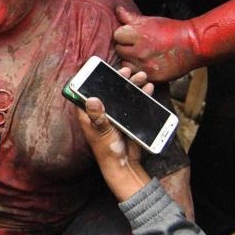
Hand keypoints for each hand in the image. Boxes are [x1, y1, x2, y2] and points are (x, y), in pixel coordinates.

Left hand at [75, 67, 152, 201]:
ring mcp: (114, 114)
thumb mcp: (102, 132)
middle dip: (118, 79)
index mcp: (88, 113)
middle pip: (108, 89)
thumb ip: (98, 117)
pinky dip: (140, 95)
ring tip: (141, 77)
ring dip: (131, 85)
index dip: (92, 78)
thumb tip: (91, 99)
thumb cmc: (107, 150)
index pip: (86, 91)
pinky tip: (147, 88)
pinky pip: (133, 103)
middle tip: (128, 71)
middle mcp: (100, 111)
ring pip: (122, 94)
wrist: (123, 165)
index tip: (102, 68)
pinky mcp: (126, 119)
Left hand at [113, 6, 200, 81]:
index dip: (123, 34)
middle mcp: (139, 51)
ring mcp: (145, 65)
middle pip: (119, 50)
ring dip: (130, 61)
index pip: (117, 35)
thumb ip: (130, 17)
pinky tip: (146, 64)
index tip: (131, 36)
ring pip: (125, 64)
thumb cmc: (171, 30)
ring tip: (141, 56)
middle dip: (125, 47)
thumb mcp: (150, 20)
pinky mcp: (152, 76)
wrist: (193, 45)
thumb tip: (117, 9)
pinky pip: (136, 75)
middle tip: (137, 46)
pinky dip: (138, 71)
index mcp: (138, 34)